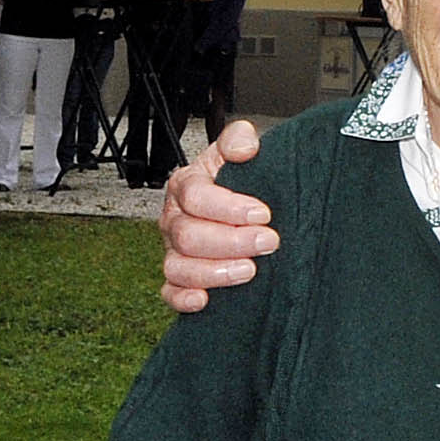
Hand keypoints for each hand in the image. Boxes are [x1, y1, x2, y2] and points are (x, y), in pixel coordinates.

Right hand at [159, 121, 275, 311]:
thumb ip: (239, 140)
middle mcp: (175, 219)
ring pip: (178, 267)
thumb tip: (245, 144)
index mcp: (186, 186)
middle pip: (188, 236)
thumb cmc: (241, 181)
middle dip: (231, 241)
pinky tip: (205, 300)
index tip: (263, 212)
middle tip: (268, 241)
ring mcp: (174, 251)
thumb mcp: (240, 152)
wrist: (246, 206)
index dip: (229, 207)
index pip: (195, 197)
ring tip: (250, 271)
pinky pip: (170, 293)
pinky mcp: (180, 278)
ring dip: (214, 272)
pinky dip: (183, 299)